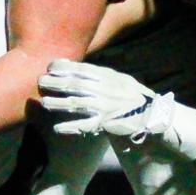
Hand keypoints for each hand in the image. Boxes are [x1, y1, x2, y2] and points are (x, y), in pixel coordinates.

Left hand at [37, 59, 195, 157]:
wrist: (155, 118)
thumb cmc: (133, 99)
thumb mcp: (120, 81)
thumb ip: (101, 76)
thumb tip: (78, 69)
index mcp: (110, 77)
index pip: (84, 69)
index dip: (65, 67)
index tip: (49, 66)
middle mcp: (108, 89)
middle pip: (77, 83)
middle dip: (57, 82)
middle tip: (40, 81)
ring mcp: (108, 107)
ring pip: (78, 103)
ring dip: (59, 102)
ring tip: (44, 102)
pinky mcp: (108, 124)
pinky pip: (86, 125)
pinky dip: (71, 127)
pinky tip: (58, 128)